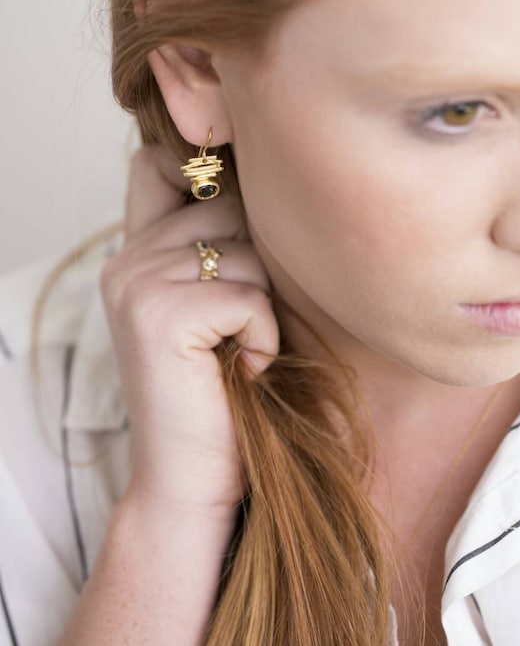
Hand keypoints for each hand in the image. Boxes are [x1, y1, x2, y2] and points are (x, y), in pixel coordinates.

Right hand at [100, 143, 279, 515]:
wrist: (191, 481)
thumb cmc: (220, 393)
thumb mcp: (209, 309)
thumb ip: (210, 247)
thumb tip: (260, 183)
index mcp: (133, 253)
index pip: (157, 165)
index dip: (202, 171)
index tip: (238, 222)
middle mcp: (126, 260)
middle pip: (229, 207)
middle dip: (258, 263)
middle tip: (242, 326)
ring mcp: (138, 285)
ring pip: (246, 251)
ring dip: (265, 306)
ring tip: (240, 352)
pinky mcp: (162, 316)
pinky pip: (250, 297)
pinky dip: (265, 337)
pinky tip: (245, 371)